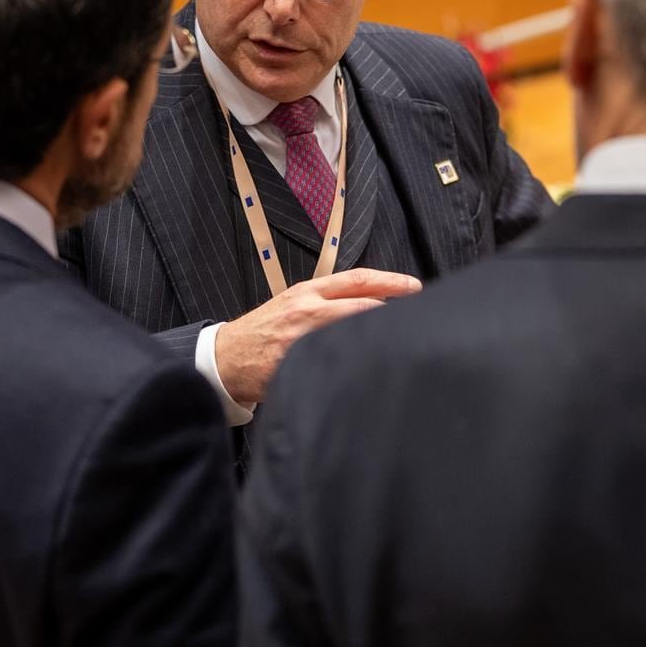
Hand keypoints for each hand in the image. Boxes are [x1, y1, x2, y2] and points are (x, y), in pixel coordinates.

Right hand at [214, 269, 421, 406]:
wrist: (227, 357)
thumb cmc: (263, 330)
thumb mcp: (291, 302)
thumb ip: (325, 300)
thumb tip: (367, 301)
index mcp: (307, 292)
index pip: (356, 280)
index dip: (389, 281)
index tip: (413, 287)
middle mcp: (307, 310)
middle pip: (362, 305)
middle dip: (393, 310)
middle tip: (418, 315)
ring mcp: (303, 338)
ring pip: (353, 332)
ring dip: (378, 336)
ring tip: (401, 339)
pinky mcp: (297, 364)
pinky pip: (334, 361)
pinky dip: (356, 362)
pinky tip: (372, 367)